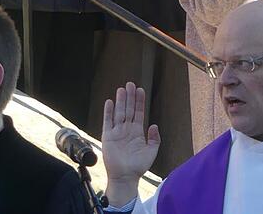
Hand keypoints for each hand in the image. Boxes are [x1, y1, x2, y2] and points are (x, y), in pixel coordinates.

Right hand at [102, 82, 159, 207]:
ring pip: (119, 112)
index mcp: (137, 132)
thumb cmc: (138, 167)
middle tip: (130, 84)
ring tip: (121, 89)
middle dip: (129, 97)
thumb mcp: (151, 151)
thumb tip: (154, 125)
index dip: (139, 101)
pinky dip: (108, 112)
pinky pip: (107, 121)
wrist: (125, 177)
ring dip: (120, 101)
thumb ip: (154, 139)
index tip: (140, 90)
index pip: (138, 112)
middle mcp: (126, 130)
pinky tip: (109, 102)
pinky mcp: (108, 136)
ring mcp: (117, 132)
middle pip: (128, 109)